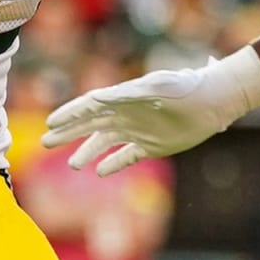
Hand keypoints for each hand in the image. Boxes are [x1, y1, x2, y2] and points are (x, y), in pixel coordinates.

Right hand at [42, 47, 259, 175]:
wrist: (214, 101)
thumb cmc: (186, 87)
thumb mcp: (156, 87)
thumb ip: (127, 95)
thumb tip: (95, 100)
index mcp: (124, 98)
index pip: (89, 107)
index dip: (69, 115)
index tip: (50, 123)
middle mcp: (127, 114)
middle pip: (91, 124)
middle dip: (68, 133)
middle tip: (46, 142)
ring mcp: (138, 131)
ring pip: (105, 142)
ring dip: (87, 151)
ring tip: (72, 163)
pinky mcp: (153, 146)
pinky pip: (127, 157)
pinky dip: (113, 164)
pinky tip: (101, 171)